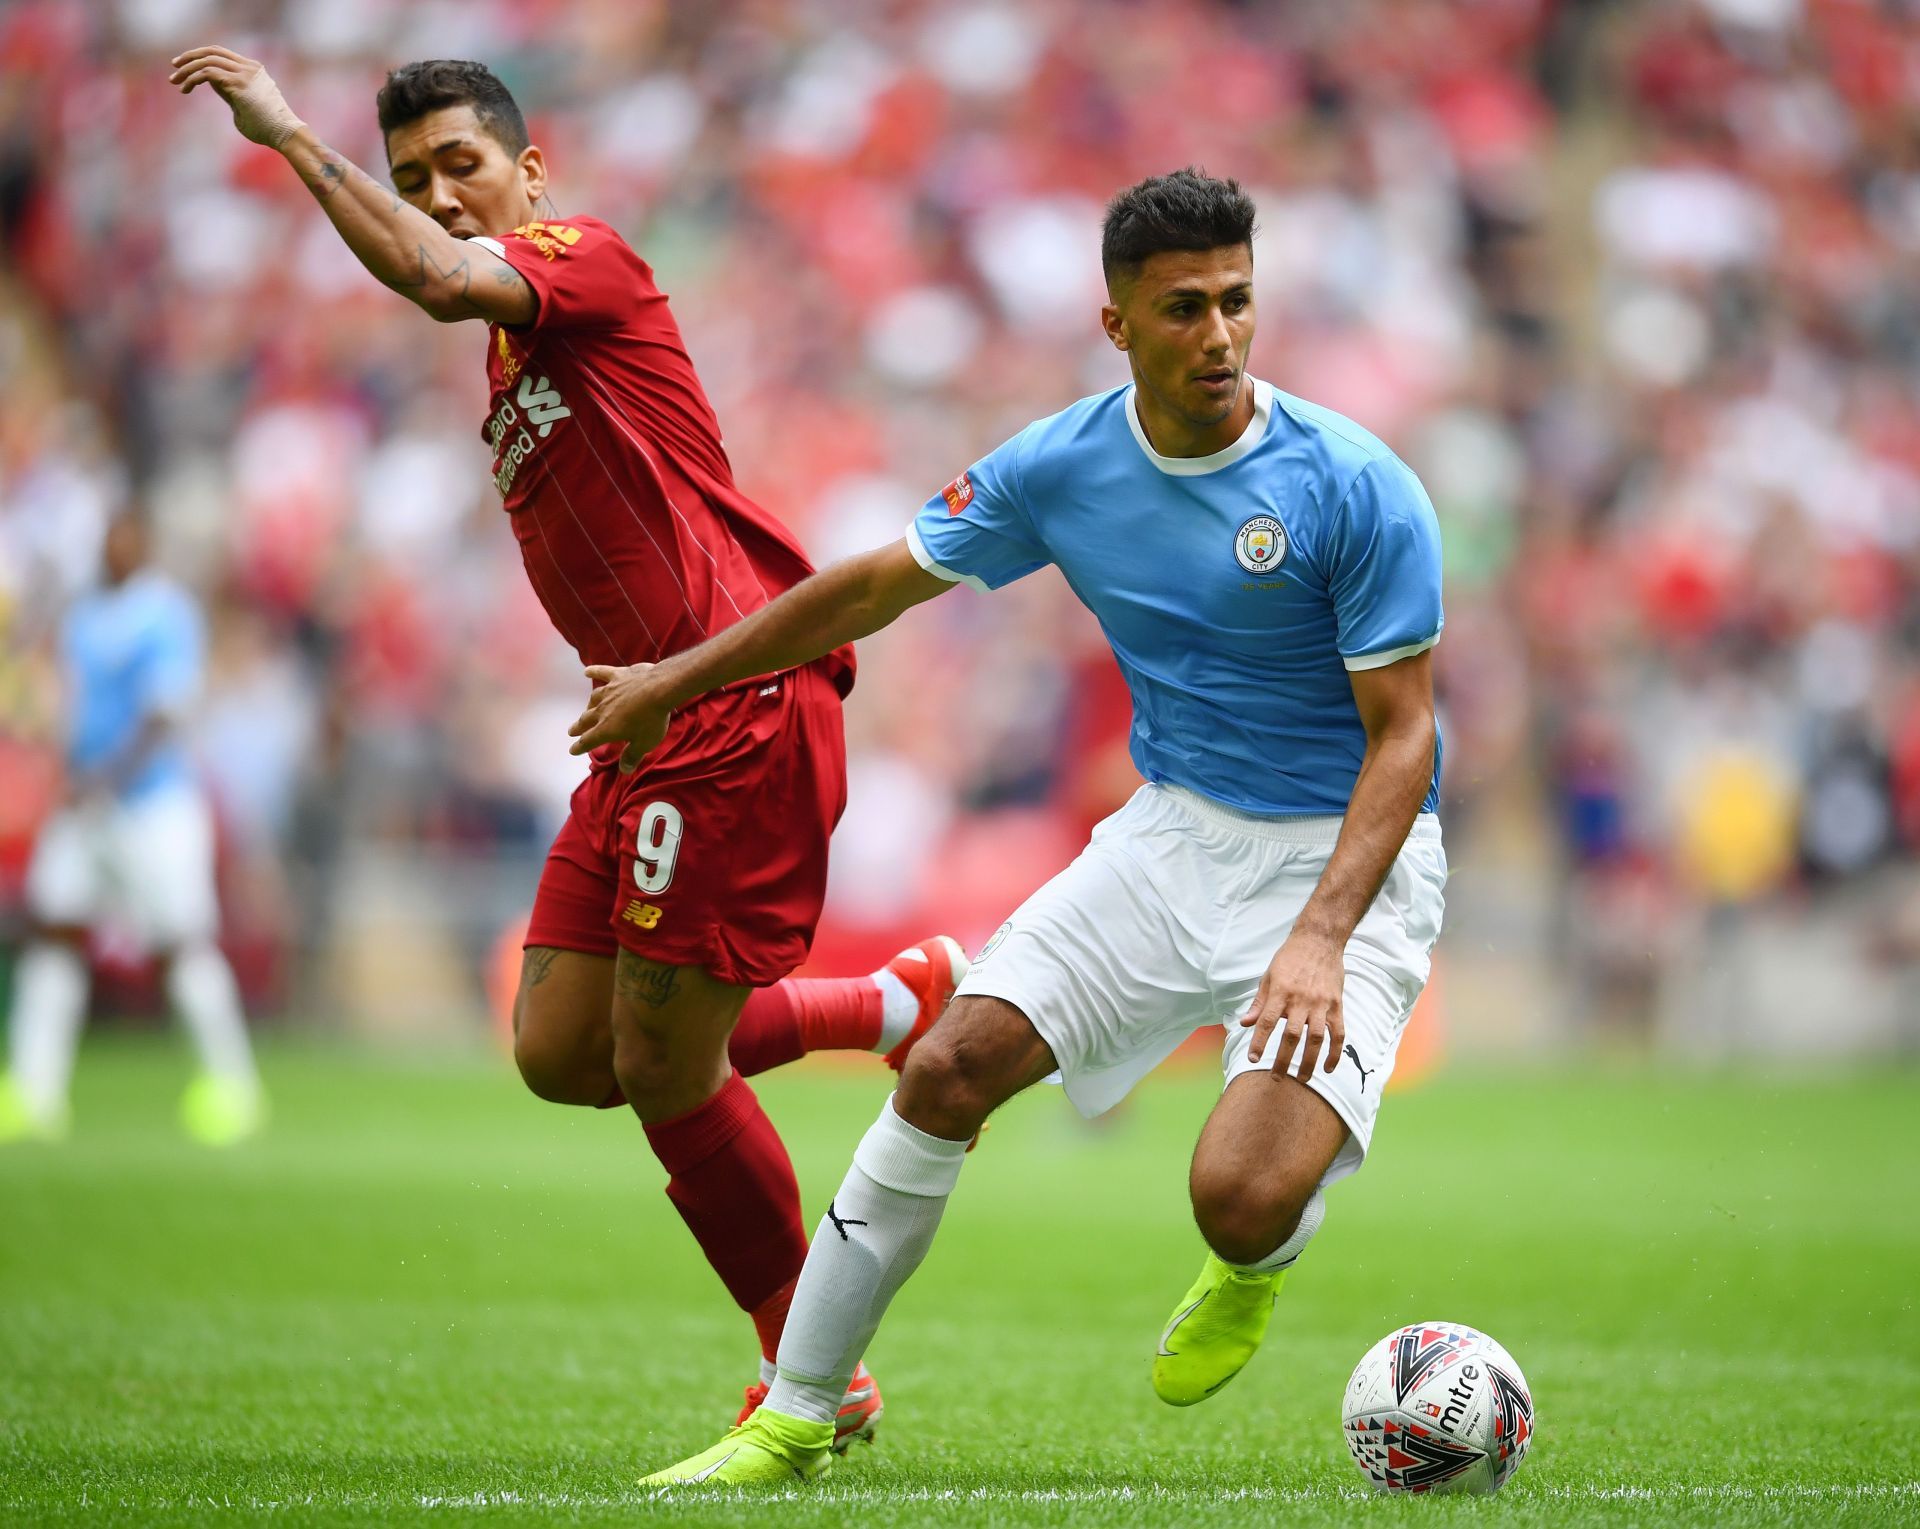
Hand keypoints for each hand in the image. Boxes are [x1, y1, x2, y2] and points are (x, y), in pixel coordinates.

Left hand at [169, 46, 304, 148]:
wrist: (285, 135)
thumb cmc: (268, 128)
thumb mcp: (244, 104)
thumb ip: (229, 90)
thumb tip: (211, 82)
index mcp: (253, 69)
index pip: (220, 53)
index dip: (200, 56)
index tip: (185, 66)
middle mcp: (249, 67)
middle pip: (212, 51)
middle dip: (189, 57)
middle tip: (174, 67)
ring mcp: (244, 73)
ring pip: (207, 60)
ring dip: (187, 69)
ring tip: (175, 81)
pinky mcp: (238, 83)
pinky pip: (208, 73)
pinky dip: (193, 78)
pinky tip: (186, 88)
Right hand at [568, 664, 671, 773]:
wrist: (660, 689)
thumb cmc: (652, 719)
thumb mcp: (644, 743)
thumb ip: (632, 756)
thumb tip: (624, 771)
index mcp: (607, 728)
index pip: (589, 740)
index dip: (580, 747)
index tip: (572, 750)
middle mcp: (603, 709)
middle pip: (587, 719)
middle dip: (579, 727)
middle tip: (572, 731)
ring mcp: (610, 691)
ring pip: (594, 699)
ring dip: (589, 705)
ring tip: (586, 709)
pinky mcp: (619, 675)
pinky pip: (603, 672)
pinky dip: (594, 671)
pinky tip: (587, 671)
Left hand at [1239, 927, 1346, 1081]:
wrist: (1319, 940)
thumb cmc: (1290, 958)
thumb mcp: (1269, 977)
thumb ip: (1259, 1003)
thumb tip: (1244, 1023)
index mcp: (1281, 992)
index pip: (1267, 1022)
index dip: (1259, 1042)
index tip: (1252, 1059)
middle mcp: (1301, 1000)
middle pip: (1291, 1036)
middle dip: (1283, 1060)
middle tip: (1276, 1078)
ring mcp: (1321, 1004)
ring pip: (1315, 1039)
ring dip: (1309, 1062)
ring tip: (1303, 1079)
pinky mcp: (1337, 1005)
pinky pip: (1338, 1034)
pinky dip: (1334, 1052)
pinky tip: (1328, 1067)